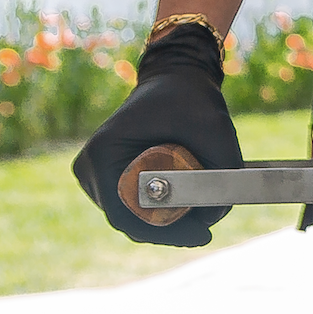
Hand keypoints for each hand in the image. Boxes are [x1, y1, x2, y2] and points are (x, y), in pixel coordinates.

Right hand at [72, 24, 242, 245]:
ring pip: (129, 217)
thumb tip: (214, 217)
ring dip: (164, 222)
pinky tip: (185, 208)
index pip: (126, 215)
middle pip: (127, 220)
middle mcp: (89, 166)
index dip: (164, 233)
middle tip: (206, 228)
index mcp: (103, 153)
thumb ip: (223, 171)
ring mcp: (93, 174)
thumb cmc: (190, 97)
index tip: (201, 236)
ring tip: (199, 213)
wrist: (174, 77)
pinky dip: (157, 212)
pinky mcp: (105, 177)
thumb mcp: (216, 129)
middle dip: (168, 229)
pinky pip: (130, 207)